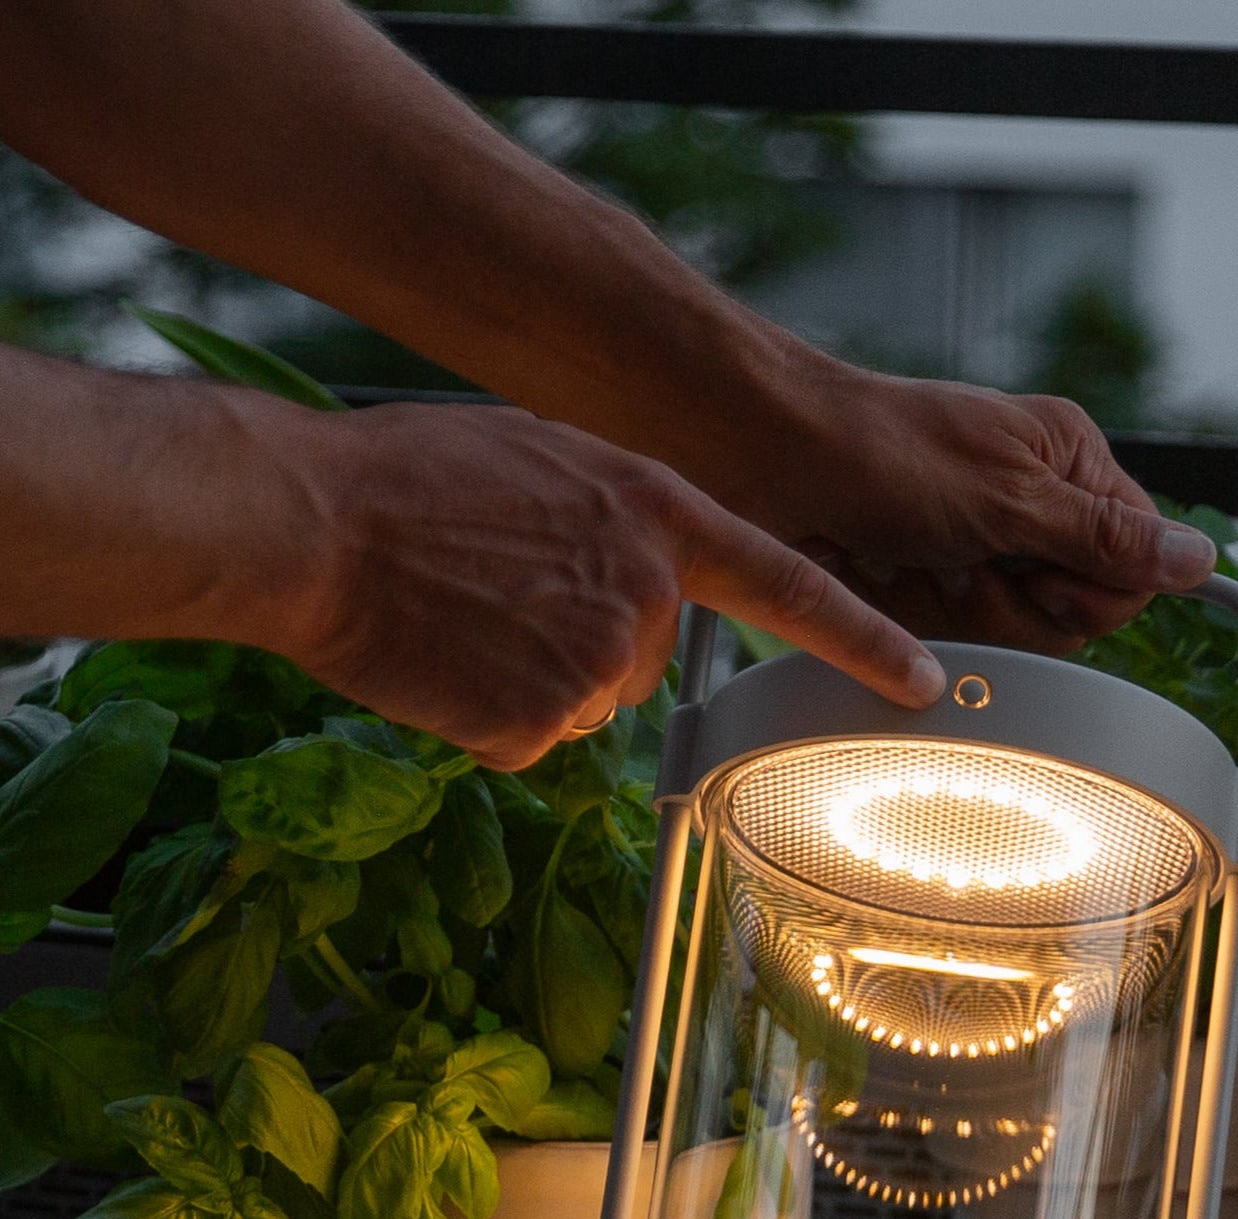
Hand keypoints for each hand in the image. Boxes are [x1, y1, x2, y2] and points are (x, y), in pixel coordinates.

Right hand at [267, 400, 945, 769]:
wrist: (312, 523)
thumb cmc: (410, 481)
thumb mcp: (543, 462)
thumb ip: (616, 525)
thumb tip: (631, 586)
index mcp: (654, 513)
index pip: (789, 588)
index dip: (864, 638)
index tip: (925, 680)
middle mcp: (644, 593)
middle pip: (643, 657)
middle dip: (580, 640)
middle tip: (492, 590)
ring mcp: (596, 665)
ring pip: (583, 702)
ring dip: (527, 677)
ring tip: (459, 615)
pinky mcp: (539, 725)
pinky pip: (527, 738)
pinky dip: (487, 715)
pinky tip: (443, 659)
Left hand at [739, 366, 1219, 654]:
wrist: (768, 464)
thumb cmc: (881, 452)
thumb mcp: (1009, 495)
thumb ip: (1107, 537)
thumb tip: (1197, 559)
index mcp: (1068, 465)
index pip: (1136, 562)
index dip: (1097, 584)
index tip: (1043, 564)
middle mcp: (1032, 511)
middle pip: (1078, 614)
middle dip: (1021, 600)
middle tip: (968, 558)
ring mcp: (982, 555)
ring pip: (1017, 639)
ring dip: (966, 612)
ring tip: (918, 563)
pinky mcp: (933, 591)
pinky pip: (958, 646)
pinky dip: (922, 622)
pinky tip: (890, 581)